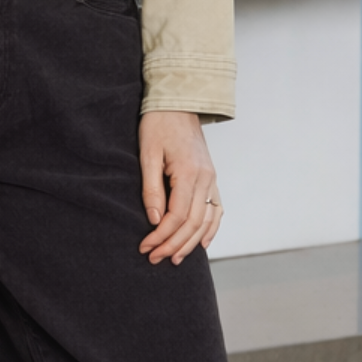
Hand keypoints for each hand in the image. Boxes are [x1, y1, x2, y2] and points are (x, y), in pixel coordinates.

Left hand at [138, 111, 223, 265]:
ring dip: (190, 243)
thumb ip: (152, 189)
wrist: (178, 102)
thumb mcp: (148, 154)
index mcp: (189, 173)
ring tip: (174, 259)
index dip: (161, 236)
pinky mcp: (211, 178)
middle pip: (192, 224)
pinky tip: (202, 244)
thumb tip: (155, 220)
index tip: (145, 247)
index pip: (177, 216)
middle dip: (173, 245)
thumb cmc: (158, 124)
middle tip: (154, 258)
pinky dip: (210, 229)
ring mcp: (212, 179)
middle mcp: (206, 179)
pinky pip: (216, 209)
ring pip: (206, 221)